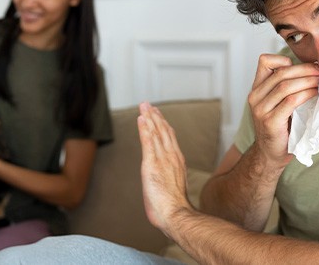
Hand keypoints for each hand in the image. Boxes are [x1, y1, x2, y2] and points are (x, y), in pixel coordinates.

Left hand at [137, 102, 191, 234]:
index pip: (170, 138)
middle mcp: (171, 156)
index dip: (163, 125)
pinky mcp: (152, 163)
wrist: (176, 213)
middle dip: (155, 116)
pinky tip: (141, 119)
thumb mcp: (172, 189)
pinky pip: (148, 141)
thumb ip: (169, 180)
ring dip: (149, 117)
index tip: (159, 116)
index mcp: (177, 161)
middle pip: (163, 131)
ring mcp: (162, 159)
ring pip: (156, 133)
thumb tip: (164, 181)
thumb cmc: (174, 208)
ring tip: (144, 106)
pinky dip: (144, 128)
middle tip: (148, 104)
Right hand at [248, 54, 318, 163]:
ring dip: (308, 80)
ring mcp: (261, 109)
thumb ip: (286, 88)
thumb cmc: (280, 128)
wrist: (271, 154)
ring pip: (286, 85)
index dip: (285, 59)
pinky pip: (291, 101)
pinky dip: (306, 94)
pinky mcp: (270, 121)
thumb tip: (313, 70)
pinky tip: (316, 93)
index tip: (305, 65)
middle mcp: (255, 97)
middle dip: (305, 69)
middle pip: (281, 72)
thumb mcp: (278, 103)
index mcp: (257, 89)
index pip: (265, 62)